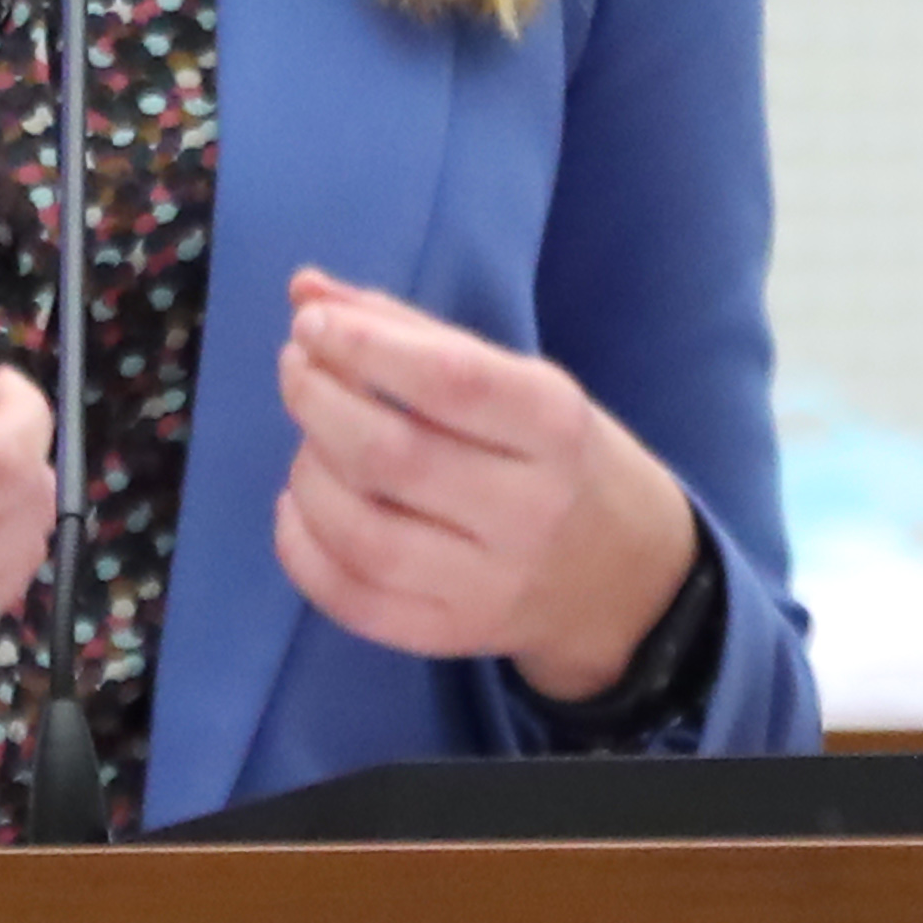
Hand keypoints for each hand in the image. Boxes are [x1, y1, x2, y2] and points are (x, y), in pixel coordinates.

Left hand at [271, 271, 701, 704]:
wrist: (626, 579)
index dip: (364, 346)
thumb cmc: (561, 458)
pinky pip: (352, 600)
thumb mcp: (519, 380)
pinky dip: (300, 548)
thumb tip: (306, 288)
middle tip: (296, 368)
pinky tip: (298, 505)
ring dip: (309, 473)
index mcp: (555, 427)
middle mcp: (528, 511)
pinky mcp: (451, 634)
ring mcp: (489, 585)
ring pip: (363, 534)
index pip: (449, 381)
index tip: (312, 322)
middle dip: (319, 402)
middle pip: (393, 458)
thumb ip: (411, 331)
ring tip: (308, 440)